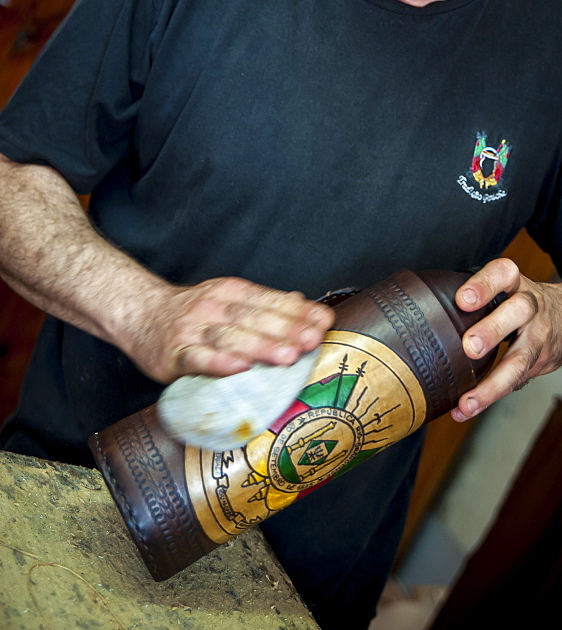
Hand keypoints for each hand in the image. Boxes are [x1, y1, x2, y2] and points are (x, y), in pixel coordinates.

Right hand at [122, 276, 334, 383]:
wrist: (139, 314)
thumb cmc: (193, 313)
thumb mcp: (228, 299)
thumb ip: (265, 304)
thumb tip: (305, 305)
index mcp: (230, 291)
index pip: (269, 300)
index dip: (297, 311)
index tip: (323, 322)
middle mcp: (212, 307)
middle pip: (254, 318)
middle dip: (286, 330)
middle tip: (312, 341)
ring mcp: (192, 330)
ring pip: (231, 338)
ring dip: (261, 346)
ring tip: (288, 357)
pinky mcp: (173, 355)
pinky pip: (198, 360)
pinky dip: (219, 364)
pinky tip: (240, 369)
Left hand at [450, 258, 561, 420]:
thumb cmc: (519, 301)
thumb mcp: (504, 286)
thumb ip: (475, 293)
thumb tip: (420, 307)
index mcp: (515, 283)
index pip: (503, 273)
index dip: (484, 285)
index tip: (462, 299)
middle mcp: (531, 306)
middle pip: (518, 312)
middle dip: (493, 330)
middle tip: (469, 346)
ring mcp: (538, 337)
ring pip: (520, 359)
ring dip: (492, 383)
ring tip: (468, 401)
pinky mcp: (539, 363)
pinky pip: (515, 382)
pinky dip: (489, 398)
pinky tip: (466, 408)